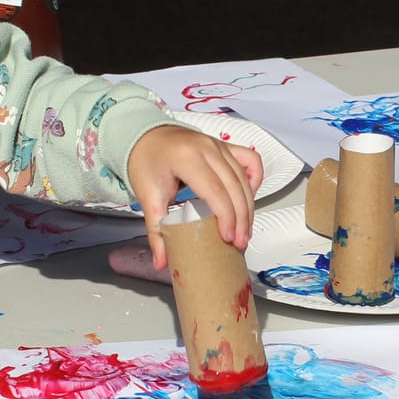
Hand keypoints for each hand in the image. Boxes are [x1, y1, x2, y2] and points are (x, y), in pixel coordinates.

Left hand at [127, 124, 262, 267]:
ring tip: (244, 230)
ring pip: (244, 178)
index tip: (228, 238)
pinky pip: (251, 161)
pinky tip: (248, 198)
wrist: (144, 137)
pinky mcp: (225, 147)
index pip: (215, 191)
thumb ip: (156, 231)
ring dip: (249, 206)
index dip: (226, 217)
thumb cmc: (145, 162)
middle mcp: (206, 148)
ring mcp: (218, 145)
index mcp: (186, 157)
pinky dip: (254, 179)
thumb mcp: (147, 197)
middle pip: (234, 186)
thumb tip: (162, 261)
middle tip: (239, 242)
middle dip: (241, 218)